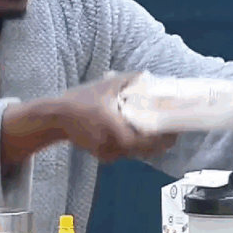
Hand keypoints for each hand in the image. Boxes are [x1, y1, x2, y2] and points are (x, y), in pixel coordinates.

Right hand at [55, 72, 178, 160]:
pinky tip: (129, 135)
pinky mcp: (102, 156)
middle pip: (146, 150)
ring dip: (145, 145)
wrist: (56, 117)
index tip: (176, 131)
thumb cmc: (80, 100)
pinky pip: (122, 154)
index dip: (166, 137)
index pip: (150, 140)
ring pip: (135, 153)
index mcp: (118, 129)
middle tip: (170, 133)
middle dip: (159, 142)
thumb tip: (148, 75)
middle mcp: (114, 145)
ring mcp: (108, 153)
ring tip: (154, 132)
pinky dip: (129, 147)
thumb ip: (129, 80)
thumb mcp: (107, 86)